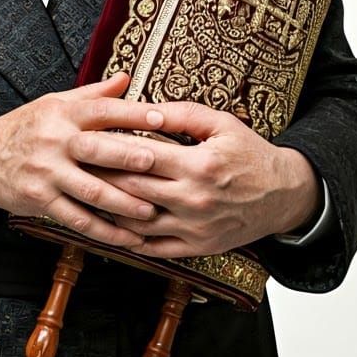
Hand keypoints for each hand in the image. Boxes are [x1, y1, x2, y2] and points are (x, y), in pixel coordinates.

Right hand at [0, 72, 171, 250]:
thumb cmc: (27, 127)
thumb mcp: (55, 103)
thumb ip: (93, 94)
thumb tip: (125, 78)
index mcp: (62, 113)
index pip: (102, 110)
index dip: (132, 113)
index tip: (161, 116)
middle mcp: (55, 141)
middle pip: (96, 150)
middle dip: (128, 157)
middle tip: (157, 164)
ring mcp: (47, 173)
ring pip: (90, 191)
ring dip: (122, 203)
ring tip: (150, 211)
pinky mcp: (42, 200)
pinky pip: (77, 219)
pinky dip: (103, 230)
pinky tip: (126, 237)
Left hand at [74, 100, 321, 257]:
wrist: (283, 195)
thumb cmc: (250, 153)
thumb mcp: (221, 123)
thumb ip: (182, 114)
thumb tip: (145, 108)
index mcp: (198, 165)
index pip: (141, 156)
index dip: (110, 146)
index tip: (85, 137)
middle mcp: (193, 200)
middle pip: (132, 189)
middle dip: (99, 176)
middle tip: (72, 164)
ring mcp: (193, 228)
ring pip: (136, 222)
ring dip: (106, 209)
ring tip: (80, 193)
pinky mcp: (195, 247)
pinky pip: (153, 248)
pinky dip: (127, 238)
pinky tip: (106, 225)